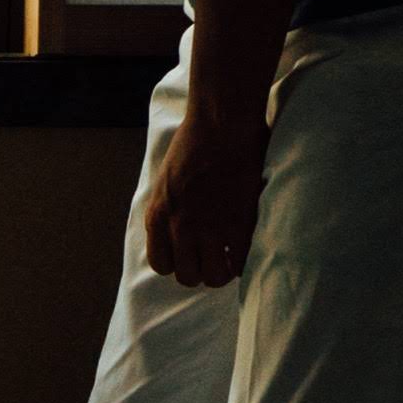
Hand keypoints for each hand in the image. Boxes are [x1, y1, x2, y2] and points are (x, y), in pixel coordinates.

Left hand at [140, 101, 268, 288]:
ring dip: (222, 271)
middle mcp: (179, 227)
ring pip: (213, 277)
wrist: (221, 124)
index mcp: (158, 216)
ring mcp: (209, 229)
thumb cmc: (193, 144)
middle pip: (187, 276)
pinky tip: (245, 247)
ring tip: (229, 257)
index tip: (190, 254)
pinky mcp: (239, 224)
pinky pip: (240, 263)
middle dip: (200, 270)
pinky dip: (243, 261)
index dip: (177, 263)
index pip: (160, 265)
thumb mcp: (164, 181)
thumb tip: (173, 234)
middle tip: (213, 257)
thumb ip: (167, 211)